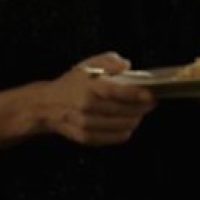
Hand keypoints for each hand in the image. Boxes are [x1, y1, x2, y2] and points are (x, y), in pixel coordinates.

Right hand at [37, 52, 154, 145]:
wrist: (47, 105)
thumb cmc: (73, 83)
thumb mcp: (89, 64)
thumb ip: (110, 61)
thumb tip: (126, 65)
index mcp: (89, 88)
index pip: (117, 92)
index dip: (138, 94)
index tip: (151, 94)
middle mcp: (87, 107)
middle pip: (125, 111)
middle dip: (143, 107)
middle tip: (150, 102)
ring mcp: (86, 124)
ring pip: (124, 125)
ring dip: (136, 118)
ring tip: (138, 111)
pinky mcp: (86, 137)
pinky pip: (115, 138)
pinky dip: (125, 131)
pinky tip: (126, 123)